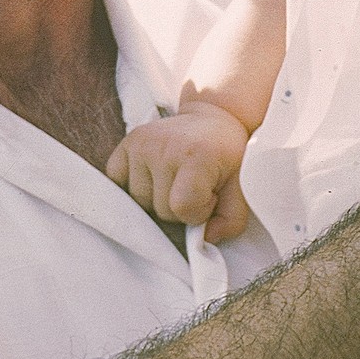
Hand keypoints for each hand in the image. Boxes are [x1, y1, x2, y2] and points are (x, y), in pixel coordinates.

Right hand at [105, 102, 252, 241]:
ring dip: (157, 200)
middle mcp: (164, 146)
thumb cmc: (228, 157)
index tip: (211, 196)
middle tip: (194, 186)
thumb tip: (205, 238)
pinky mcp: (127, 143)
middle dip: (179, 208)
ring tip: (176, 180)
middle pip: (160, 209)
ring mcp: (141, 143)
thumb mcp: (242, 188)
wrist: (214, 120)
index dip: (199, 212)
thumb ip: (231, 221)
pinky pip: (118, 183)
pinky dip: (134, 188)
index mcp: (197, 154)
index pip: (182, 207)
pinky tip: (154, 176)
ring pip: (139, 202)